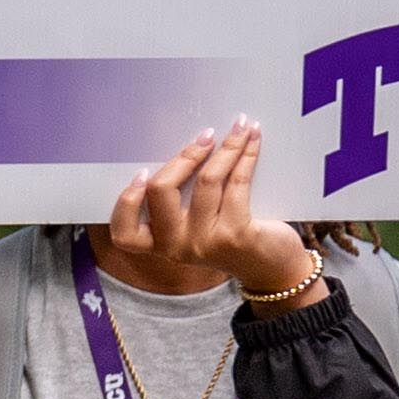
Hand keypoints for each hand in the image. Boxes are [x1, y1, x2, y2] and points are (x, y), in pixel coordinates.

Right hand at [105, 119, 317, 300]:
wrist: (274, 272)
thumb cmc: (233, 240)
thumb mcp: (199, 227)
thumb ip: (183, 202)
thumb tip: (189, 147)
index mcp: (161, 244)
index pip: (125, 233)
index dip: (127, 202)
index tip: (141, 172)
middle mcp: (178, 246)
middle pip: (161, 191)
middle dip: (184, 156)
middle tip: (206, 135)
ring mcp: (205, 242)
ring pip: (207, 180)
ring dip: (226, 147)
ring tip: (239, 127)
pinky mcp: (236, 235)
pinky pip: (236, 183)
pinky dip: (246, 156)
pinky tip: (252, 140)